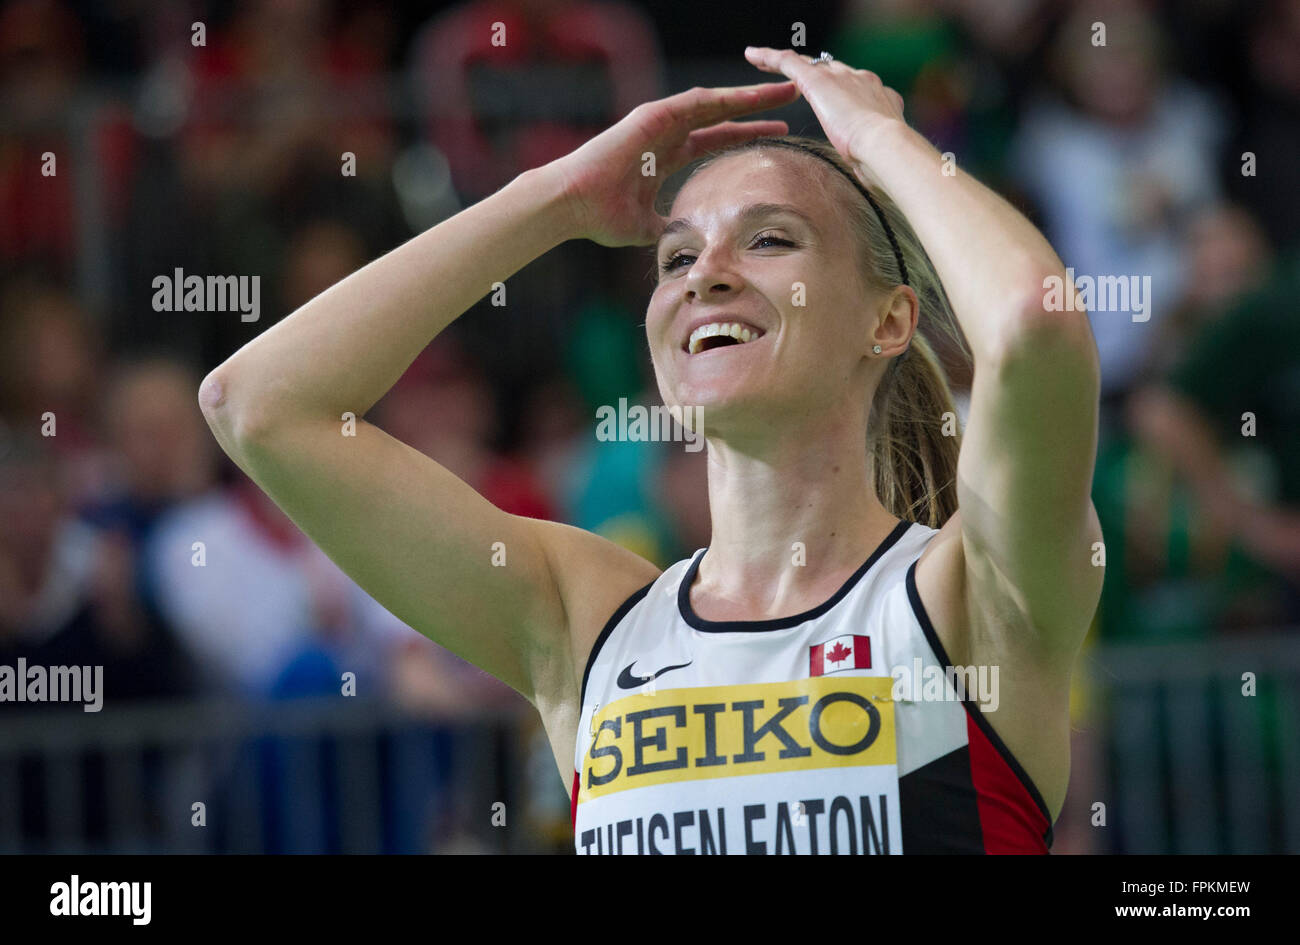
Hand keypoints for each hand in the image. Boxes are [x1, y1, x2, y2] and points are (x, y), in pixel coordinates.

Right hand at [547, 82, 797, 246]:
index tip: (780, 131)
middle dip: (757, 106)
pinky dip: (721, 98)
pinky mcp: (649, 117)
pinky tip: (748, 96)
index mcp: (668, 155)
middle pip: (722, 115)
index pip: (717, 139)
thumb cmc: (602, 218)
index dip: (748, 134)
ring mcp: (658, 122)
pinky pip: (693, 103)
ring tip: (780, 90)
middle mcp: (666, 134)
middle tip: (792, 96)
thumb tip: (688, 246)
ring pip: (712, 103)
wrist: (572, 206)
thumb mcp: (647, 228)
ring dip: (748, 96)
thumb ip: (670, 229)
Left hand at [743, 46, 905, 186]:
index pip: (855, 88)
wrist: (887, 146)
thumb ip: (868, 159)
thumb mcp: (878, 157)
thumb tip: (868, 175)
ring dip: (783, 61)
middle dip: (814, 72)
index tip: (834, 98)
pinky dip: (768, 57)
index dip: (841, 90)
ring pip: (807, 62)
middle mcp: (861, 80)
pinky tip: (751, 56)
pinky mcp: (818, 80)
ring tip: (761, 60)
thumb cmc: (887, 163)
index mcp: (879, 98)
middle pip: (831, 70)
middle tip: (797, 76)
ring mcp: (841, 77)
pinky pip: (788, 62)